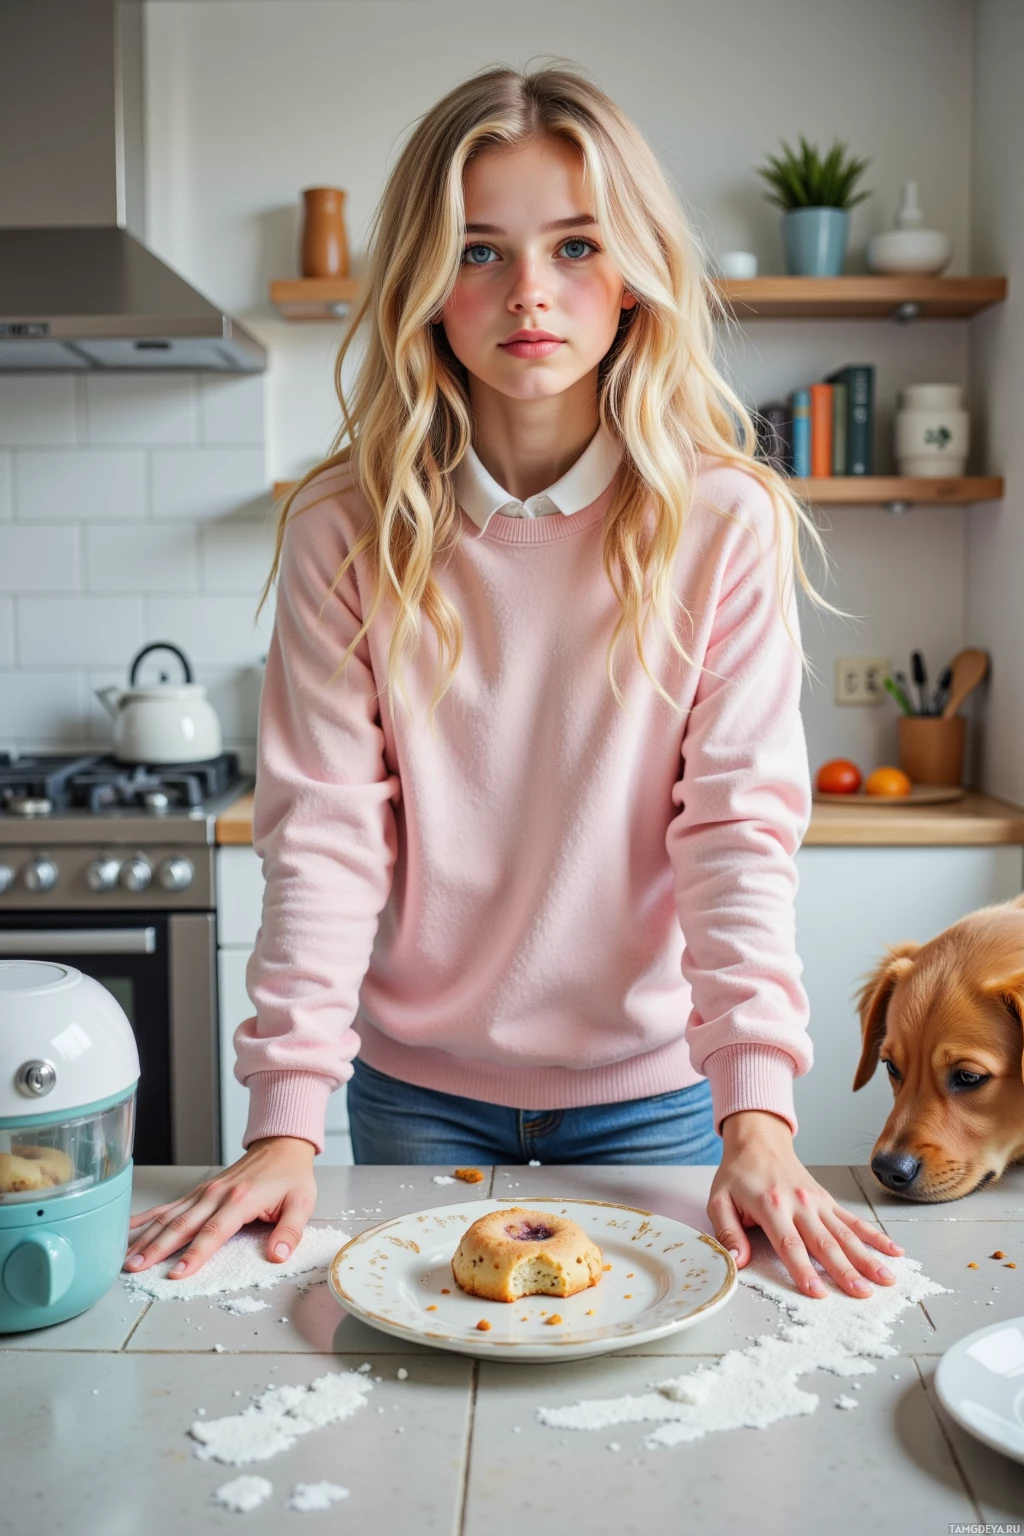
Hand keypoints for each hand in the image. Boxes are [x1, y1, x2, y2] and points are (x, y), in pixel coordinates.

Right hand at [122, 1135, 317, 1280]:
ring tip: (126, 1258)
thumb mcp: (302, 1202)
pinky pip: (169, 1206)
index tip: (177, 1274)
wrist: (281, 1146)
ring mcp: (204, 1192)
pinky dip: (147, 1218)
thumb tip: (278, 1255)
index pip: (214, 1232)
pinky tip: (128, 1229)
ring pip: (169, 1216)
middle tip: (135, 1269)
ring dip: (147, 1237)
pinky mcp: (199, 1192)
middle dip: (156, 1249)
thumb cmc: (290, 1175)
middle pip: (182, 1225)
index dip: (195, 1254)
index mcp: (241, 1200)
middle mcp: (217, 1195)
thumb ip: (290, 1231)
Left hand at [707, 1109, 903, 1298]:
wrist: (758, 1140)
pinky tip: (894, 1251)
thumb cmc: (738, 1173)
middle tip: (862, 1293)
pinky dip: (875, 1236)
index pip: (790, 1243)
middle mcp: (799, 1203)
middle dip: (845, 1270)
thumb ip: (727, 1232)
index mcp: (771, 1205)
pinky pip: (854, 1220)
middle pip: (824, 1242)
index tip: (818, 1292)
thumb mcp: (718, 1200)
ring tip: (885, 1279)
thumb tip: (736, 1262)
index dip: (804, 1269)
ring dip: (866, 1257)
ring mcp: (817, 1202)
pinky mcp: (828, 1200)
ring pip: (845, 1234)